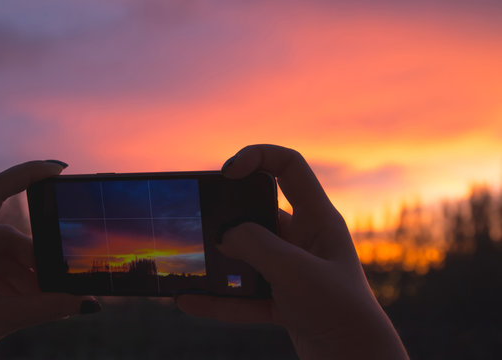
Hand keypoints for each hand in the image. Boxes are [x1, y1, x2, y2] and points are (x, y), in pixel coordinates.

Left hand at [0, 161, 100, 359]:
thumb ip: (42, 309)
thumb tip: (87, 302)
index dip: (25, 175)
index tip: (58, 169)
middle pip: (7, 237)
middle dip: (35, 262)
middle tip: (58, 282)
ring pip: (4, 257)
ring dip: (27, 279)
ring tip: (44, 302)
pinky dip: (15, 286)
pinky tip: (29, 303)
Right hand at [177, 145, 407, 358]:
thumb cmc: (340, 310)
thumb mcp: (295, 271)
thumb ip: (256, 246)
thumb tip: (222, 235)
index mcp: (317, 218)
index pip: (289, 167)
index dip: (258, 157)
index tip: (227, 172)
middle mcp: (304, 239)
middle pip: (259, 210)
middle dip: (230, 213)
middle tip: (204, 218)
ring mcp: (292, 269)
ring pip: (247, 255)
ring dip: (221, 260)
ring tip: (192, 262)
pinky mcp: (282, 299)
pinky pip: (243, 295)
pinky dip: (218, 299)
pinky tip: (189, 301)